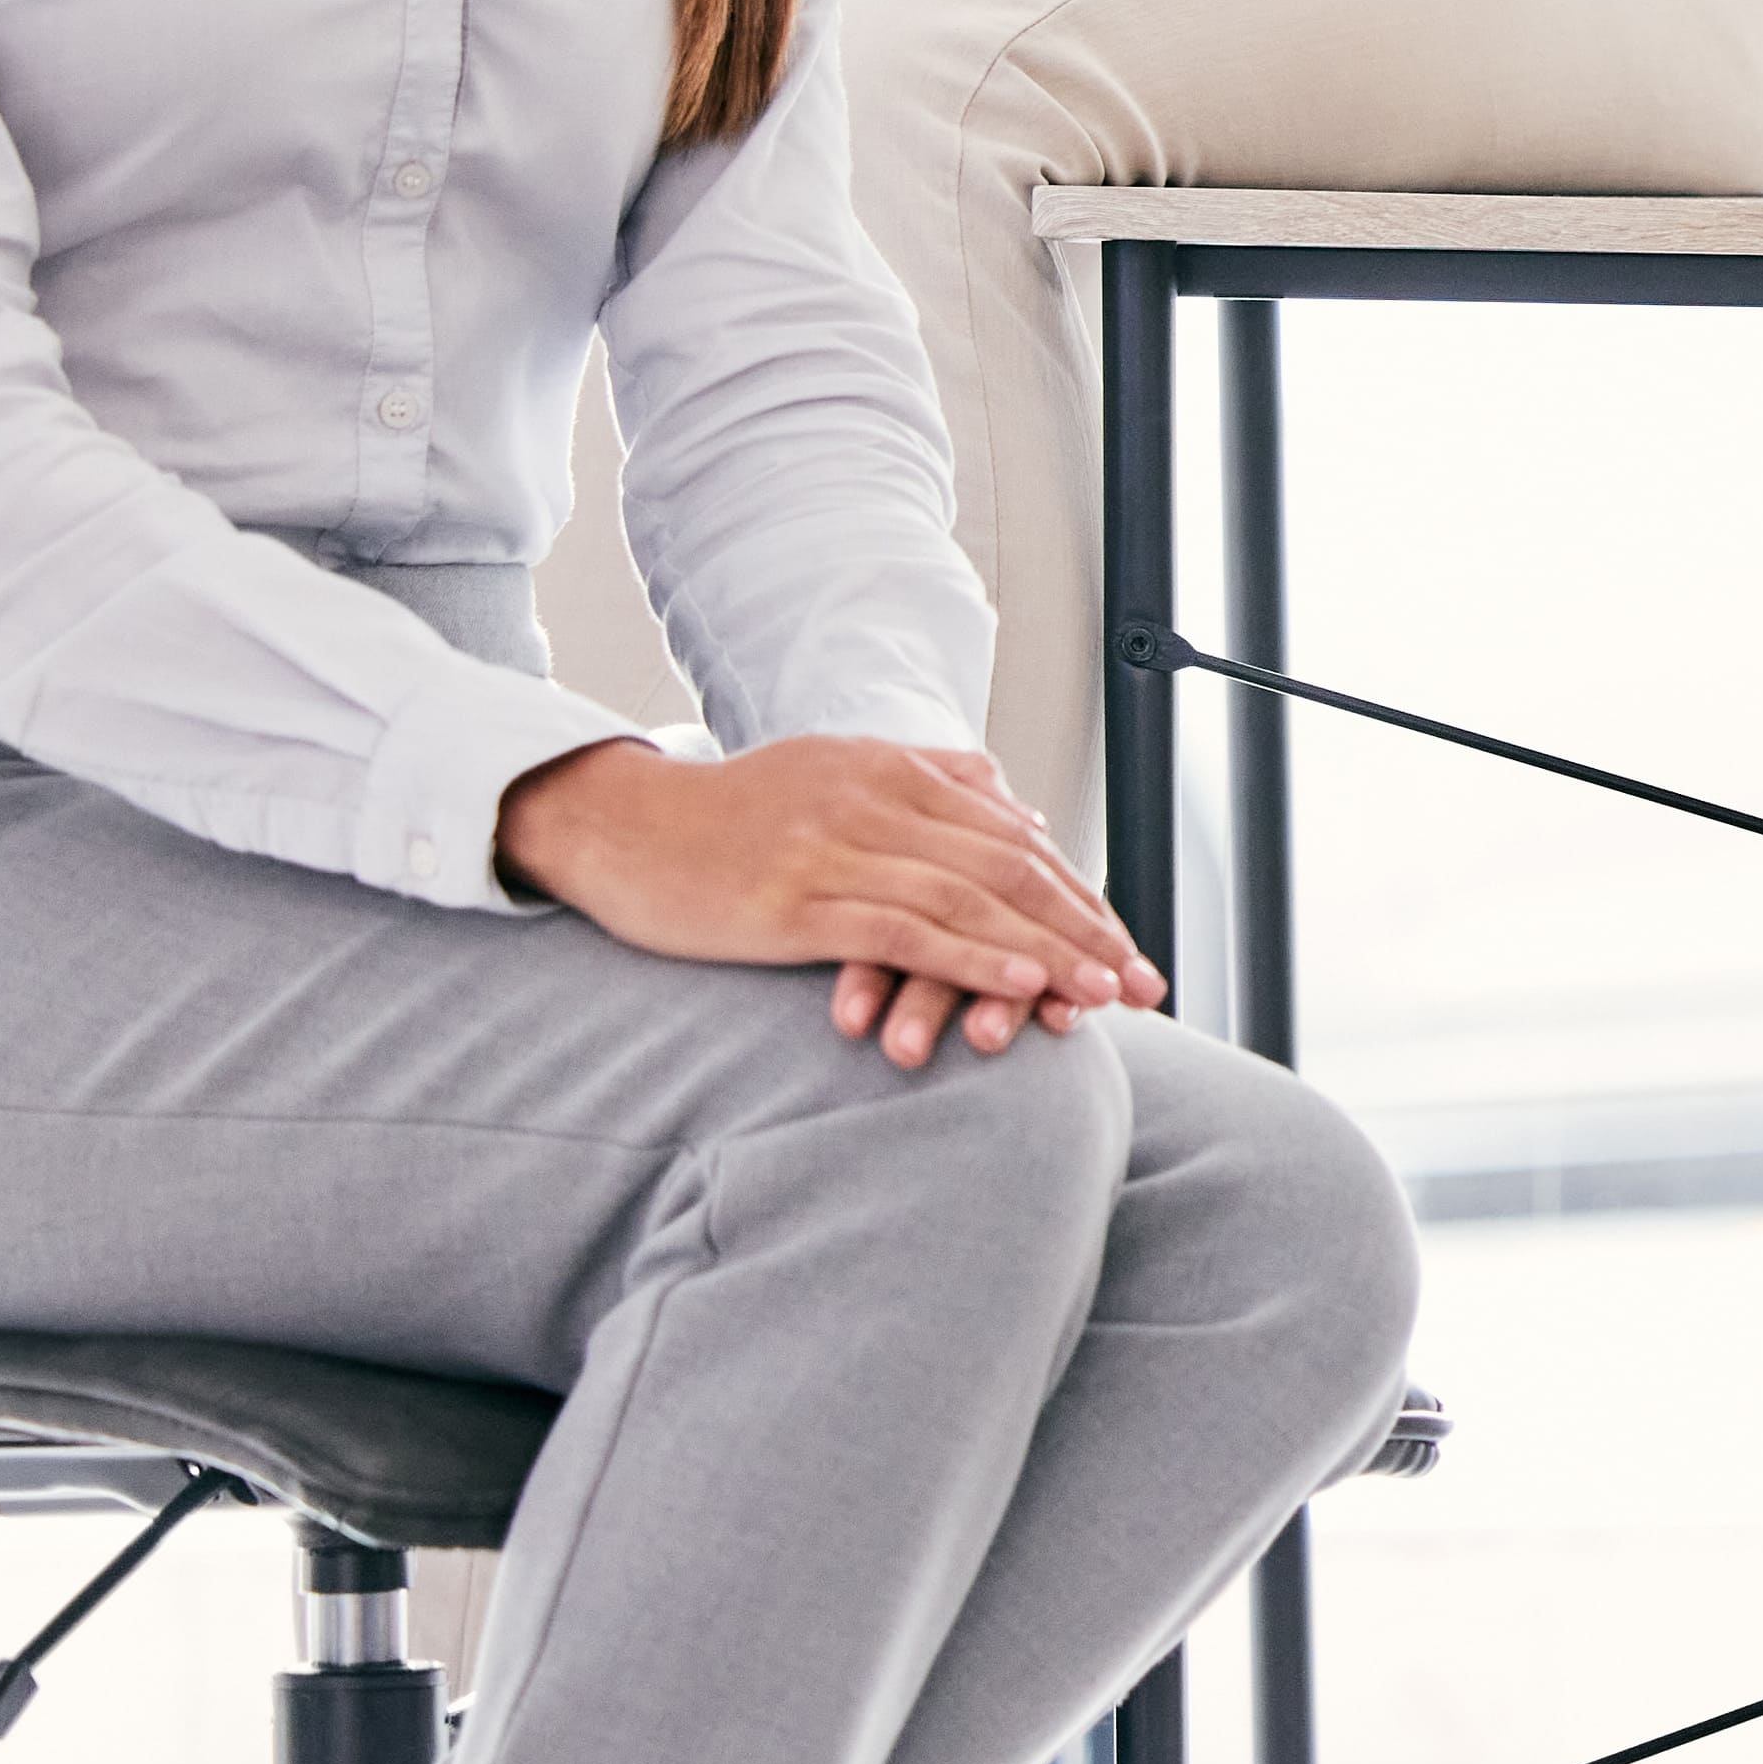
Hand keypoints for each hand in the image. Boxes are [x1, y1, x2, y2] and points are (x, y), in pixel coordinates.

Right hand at [493, 732, 1155, 1067]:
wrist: (620, 824)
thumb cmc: (729, 814)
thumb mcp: (838, 774)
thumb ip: (931, 783)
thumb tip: (1020, 812)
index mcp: (894, 770)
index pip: (1014, 838)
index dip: (1079, 895)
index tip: (1128, 946)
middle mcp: (876, 800)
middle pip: (1009, 868)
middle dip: (1085, 929)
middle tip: (1143, 983)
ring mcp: (835, 849)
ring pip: (968, 899)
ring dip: (1046, 950)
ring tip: (1102, 993)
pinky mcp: (794, 901)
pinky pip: (901, 929)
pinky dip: (971, 956)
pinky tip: (1018, 982)